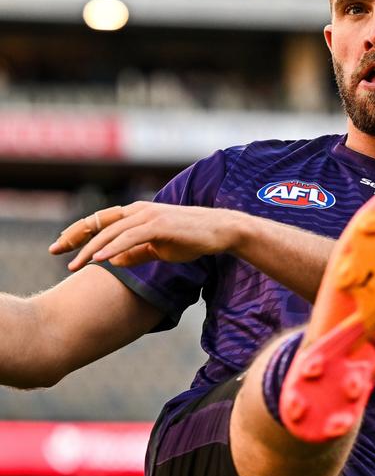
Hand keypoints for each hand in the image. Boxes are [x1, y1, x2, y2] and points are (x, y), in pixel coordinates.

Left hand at [49, 201, 239, 270]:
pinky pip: (130, 237)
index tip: (60, 246)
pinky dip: (113, 247)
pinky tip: (100, 258)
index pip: (99, 221)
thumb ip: (135, 253)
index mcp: (135, 214)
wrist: (220, 231)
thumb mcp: (158, 249)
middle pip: (97, 222)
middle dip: (73, 237)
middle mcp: (138, 210)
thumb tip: (111, 260)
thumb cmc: (191, 238)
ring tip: (74, 264)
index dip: (77, 232)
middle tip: (54, 252)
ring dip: (90, 248)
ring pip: (111, 231)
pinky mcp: (160, 225)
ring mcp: (149, 216)